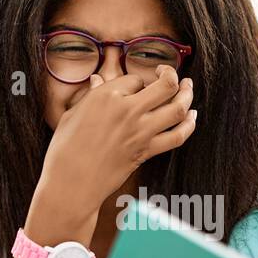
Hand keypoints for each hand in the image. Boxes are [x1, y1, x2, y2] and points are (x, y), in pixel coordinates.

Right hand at [37, 66, 194, 221]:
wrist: (71, 182)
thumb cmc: (65, 148)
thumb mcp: (72, 113)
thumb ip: (91, 95)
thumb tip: (98, 80)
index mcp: (107, 96)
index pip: (136, 78)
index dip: (139, 79)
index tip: (135, 86)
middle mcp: (128, 111)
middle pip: (165, 86)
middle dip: (172, 76)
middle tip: (174, 75)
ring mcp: (140, 132)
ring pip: (177, 109)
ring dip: (187, 96)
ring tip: (188, 88)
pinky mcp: (146, 152)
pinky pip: (177, 136)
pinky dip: (188, 126)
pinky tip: (191, 117)